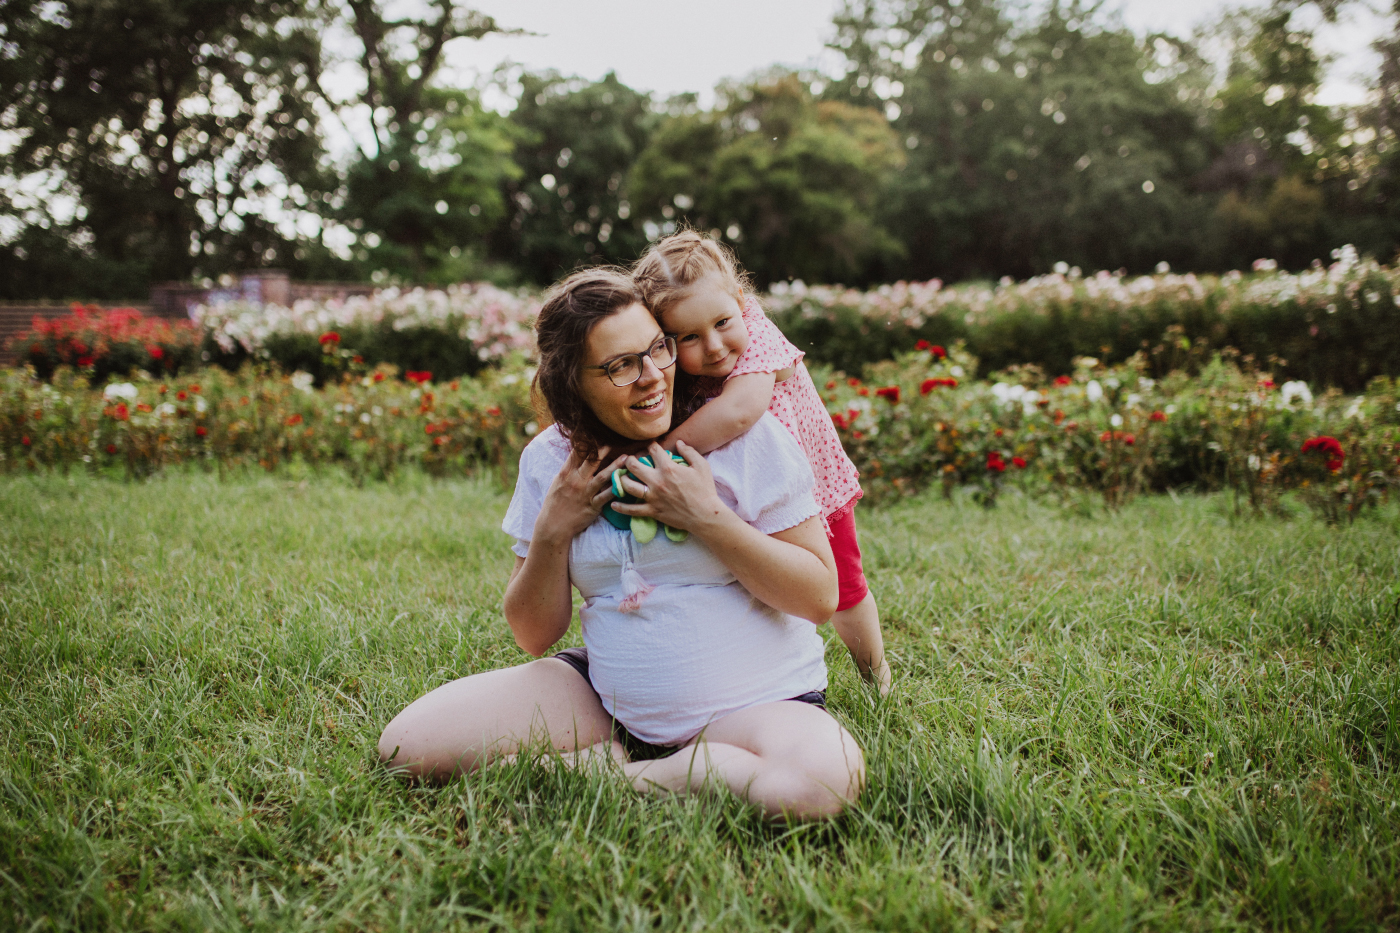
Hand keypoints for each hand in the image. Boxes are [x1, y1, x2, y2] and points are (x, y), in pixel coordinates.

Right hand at [534, 446, 627, 543]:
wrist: (553, 525)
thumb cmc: (555, 503)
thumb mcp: (557, 482)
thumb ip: (568, 468)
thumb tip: (578, 453)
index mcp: (566, 473)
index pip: (577, 452)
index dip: (588, 440)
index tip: (598, 431)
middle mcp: (576, 480)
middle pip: (592, 461)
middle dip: (605, 449)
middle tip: (617, 438)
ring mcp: (585, 493)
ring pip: (602, 476)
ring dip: (615, 466)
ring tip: (627, 458)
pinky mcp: (592, 506)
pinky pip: (606, 496)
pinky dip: (616, 489)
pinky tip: (626, 482)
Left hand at [610, 440, 724, 532]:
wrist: (705, 515)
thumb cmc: (705, 490)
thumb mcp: (702, 466)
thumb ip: (689, 452)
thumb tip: (679, 442)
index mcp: (668, 468)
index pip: (654, 450)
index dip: (651, 445)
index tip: (651, 447)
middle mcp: (657, 481)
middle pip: (634, 466)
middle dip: (629, 460)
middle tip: (629, 460)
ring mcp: (653, 497)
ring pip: (628, 486)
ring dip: (622, 480)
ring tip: (621, 477)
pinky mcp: (652, 511)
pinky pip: (632, 510)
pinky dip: (621, 508)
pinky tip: (613, 504)